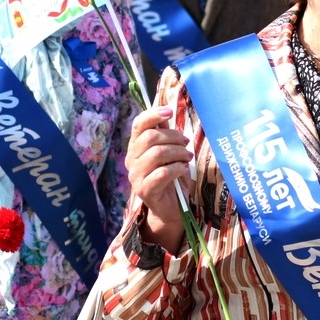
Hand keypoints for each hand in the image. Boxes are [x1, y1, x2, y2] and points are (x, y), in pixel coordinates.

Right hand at [126, 107, 191, 252]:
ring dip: (178, 153)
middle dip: (173, 138)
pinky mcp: (144, 190)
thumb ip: (165, 135)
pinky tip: (183, 170)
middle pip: (150, 138)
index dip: (153, 115)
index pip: (138, 125)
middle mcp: (131, 160)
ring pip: (157, 154)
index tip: (169, 112)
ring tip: (188, 157)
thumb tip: (166, 113)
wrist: (171, 207)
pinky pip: (162, 173)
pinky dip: (176, 169)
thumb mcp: (170, 152)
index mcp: (135, 147)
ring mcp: (135, 176)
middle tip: (186, 144)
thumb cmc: (171, 177)